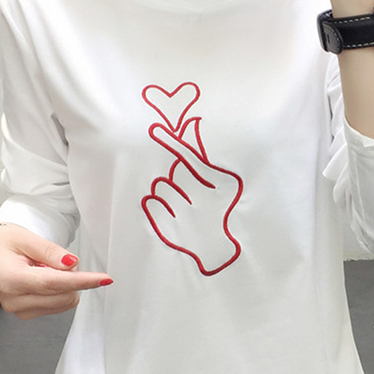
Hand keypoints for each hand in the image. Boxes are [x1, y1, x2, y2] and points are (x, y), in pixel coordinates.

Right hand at [0, 223, 112, 319]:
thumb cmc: (2, 242)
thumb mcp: (27, 238)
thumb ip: (51, 252)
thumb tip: (72, 264)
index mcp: (12, 279)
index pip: (55, 283)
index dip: (82, 281)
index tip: (103, 279)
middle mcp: (14, 299)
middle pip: (63, 296)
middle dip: (70, 278)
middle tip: (55, 260)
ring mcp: (18, 309)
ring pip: (63, 303)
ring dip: (64, 285)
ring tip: (43, 268)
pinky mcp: (24, 314)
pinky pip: (56, 306)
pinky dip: (57, 292)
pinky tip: (42, 279)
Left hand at [142, 121, 242, 275]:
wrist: (214, 248)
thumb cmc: (218, 210)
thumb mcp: (222, 184)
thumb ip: (204, 157)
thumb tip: (192, 124)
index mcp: (211, 184)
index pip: (187, 157)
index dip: (171, 141)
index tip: (155, 128)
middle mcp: (196, 198)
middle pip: (169, 176)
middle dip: (175, 183)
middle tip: (187, 195)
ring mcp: (181, 213)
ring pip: (159, 189)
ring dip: (166, 195)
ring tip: (181, 206)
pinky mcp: (166, 226)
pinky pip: (151, 203)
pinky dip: (157, 206)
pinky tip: (171, 214)